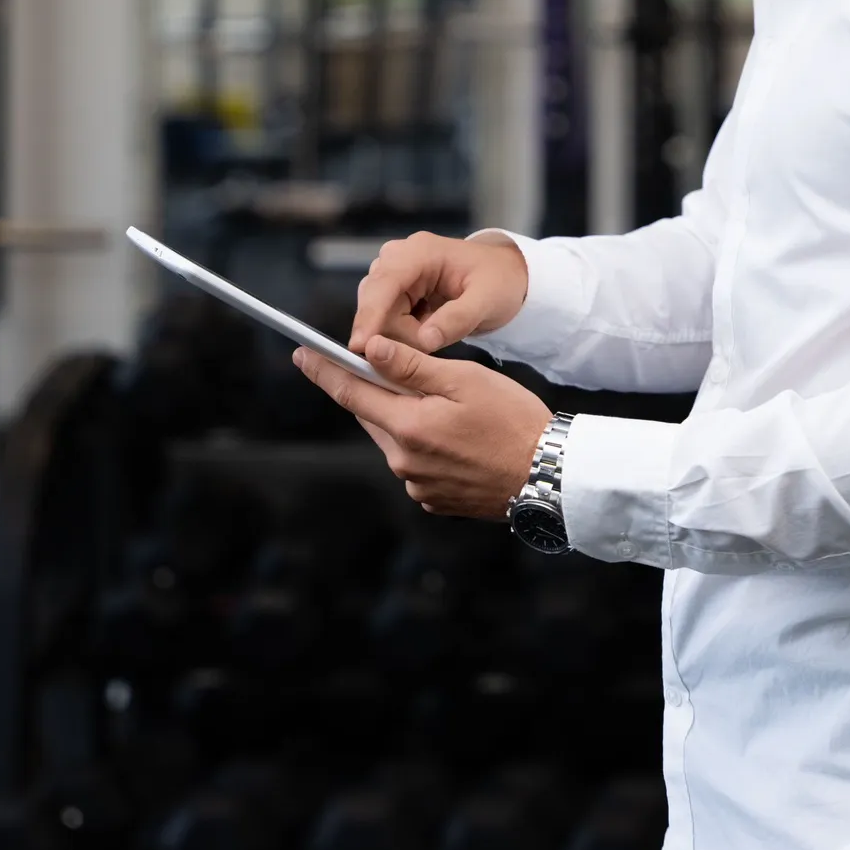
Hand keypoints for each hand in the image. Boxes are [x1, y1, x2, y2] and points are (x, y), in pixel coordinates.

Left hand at [292, 335, 551, 518]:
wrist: (548, 476)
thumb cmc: (513, 421)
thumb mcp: (464, 380)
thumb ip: (412, 366)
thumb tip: (369, 350)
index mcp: (409, 427)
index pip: (351, 393)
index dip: (324, 371)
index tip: (301, 354)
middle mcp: (404, 462)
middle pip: (372, 415)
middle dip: (376, 391)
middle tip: (392, 368)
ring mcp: (418, 484)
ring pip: (395, 438)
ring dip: (405, 417)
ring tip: (448, 405)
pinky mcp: (433, 499)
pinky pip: (415, 463)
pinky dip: (424, 444)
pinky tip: (456, 436)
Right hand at [349, 230, 528, 354]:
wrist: (506, 275)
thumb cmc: (499, 282)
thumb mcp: (487, 301)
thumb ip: (456, 320)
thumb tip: (423, 340)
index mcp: (421, 252)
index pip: (384, 283)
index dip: (370, 315)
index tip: (360, 347)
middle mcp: (400, 257)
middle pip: (374, 301)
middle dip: (396, 331)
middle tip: (431, 341)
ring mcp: (394, 271)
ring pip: (377, 313)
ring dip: (401, 333)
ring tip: (436, 332)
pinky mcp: (395, 288)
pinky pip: (385, 317)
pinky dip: (403, 331)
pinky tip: (427, 329)